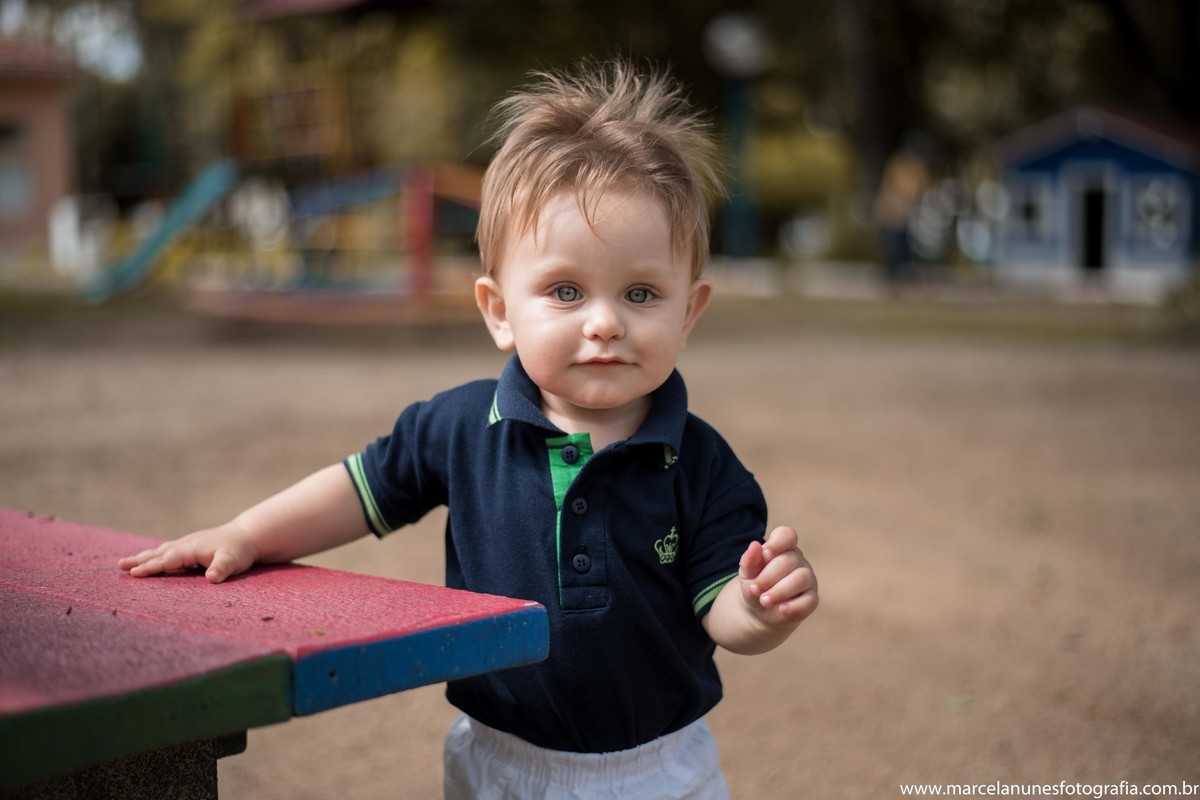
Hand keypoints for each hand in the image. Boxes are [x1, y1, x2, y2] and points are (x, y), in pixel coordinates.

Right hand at [117, 522, 259, 583]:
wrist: (247, 536)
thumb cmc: (239, 550)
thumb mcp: (232, 561)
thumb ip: (221, 569)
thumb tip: (211, 578)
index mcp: (191, 548)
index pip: (167, 560)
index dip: (151, 567)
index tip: (134, 574)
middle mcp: (186, 545)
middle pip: (158, 553)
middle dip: (139, 560)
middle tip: (119, 566)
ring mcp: (187, 545)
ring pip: (161, 551)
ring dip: (144, 557)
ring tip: (125, 563)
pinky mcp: (191, 547)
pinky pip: (168, 552)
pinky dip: (156, 555)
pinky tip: (151, 559)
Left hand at [738, 525, 818, 625]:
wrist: (759, 610)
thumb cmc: (756, 585)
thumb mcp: (747, 573)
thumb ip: (749, 560)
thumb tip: (754, 545)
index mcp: (783, 548)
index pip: (787, 535)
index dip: (778, 542)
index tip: (765, 554)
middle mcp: (798, 561)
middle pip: (789, 560)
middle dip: (769, 576)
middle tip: (755, 588)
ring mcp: (808, 579)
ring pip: (802, 578)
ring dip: (780, 590)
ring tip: (764, 600)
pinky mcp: (812, 599)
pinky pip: (809, 600)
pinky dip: (794, 605)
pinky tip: (781, 608)